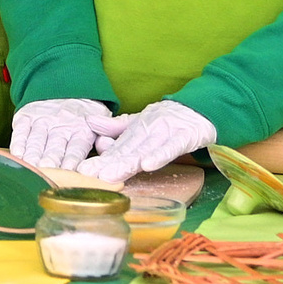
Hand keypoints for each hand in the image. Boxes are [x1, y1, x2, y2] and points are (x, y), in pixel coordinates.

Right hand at [10, 98, 120, 171]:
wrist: (65, 84)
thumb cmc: (85, 115)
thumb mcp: (100, 124)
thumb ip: (103, 141)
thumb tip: (106, 163)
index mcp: (82, 130)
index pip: (76, 150)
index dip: (71, 165)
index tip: (67, 177)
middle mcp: (61, 125)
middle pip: (54, 150)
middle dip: (50, 166)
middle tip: (46, 178)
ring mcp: (42, 120)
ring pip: (36, 143)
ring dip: (33, 159)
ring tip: (31, 172)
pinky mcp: (26, 117)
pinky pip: (21, 132)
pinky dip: (18, 145)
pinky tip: (18, 157)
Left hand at [78, 99, 218, 185]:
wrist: (200, 108)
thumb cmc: (167, 121)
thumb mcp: (140, 123)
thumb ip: (116, 127)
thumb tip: (90, 122)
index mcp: (136, 131)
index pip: (116, 148)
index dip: (100, 159)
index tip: (81, 171)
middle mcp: (148, 131)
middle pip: (126, 151)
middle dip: (107, 164)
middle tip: (88, 175)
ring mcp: (166, 133)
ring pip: (144, 150)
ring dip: (127, 162)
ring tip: (109, 175)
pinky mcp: (185, 136)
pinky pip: (172, 147)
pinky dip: (160, 155)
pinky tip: (147, 165)